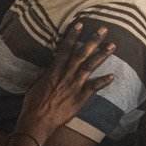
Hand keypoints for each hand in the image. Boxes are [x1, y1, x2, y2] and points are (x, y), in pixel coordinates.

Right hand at [13, 22, 113, 145]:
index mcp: (54, 70)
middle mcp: (66, 75)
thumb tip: (50, 67)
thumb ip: (46, 74)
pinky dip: (103, 82)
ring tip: (112, 46)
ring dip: (102, 55)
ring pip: (90, 67)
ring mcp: (74, 86)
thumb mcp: (37, 84)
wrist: (38, 120)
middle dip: (93, 40)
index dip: (72, 35)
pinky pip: (94, 88)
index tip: (80, 24)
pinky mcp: (80, 98)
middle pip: (81, 54)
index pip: (64, 49)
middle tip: (104, 30)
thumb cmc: (33, 103)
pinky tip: (113, 76)